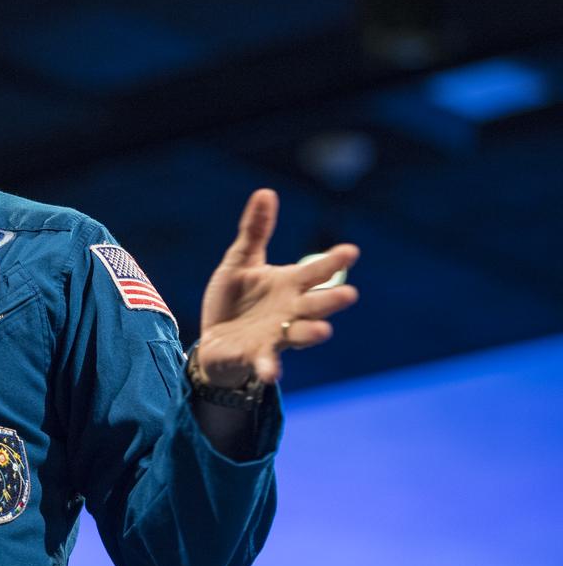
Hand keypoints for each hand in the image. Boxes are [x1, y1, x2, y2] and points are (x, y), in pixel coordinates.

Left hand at [197, 189, 359, 386]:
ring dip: (311, 333)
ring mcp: (276, 335)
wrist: (214, 338)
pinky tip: (271, 372)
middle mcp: (290, 311)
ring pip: (299, 334)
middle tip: (348, 293)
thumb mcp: (241, 261)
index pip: (315, 272)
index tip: (351, 251)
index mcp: (289, 285)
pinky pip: (265, 361)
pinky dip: (269, 366)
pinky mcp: (255, 355)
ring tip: (323, 330)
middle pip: (315, 304)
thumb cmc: (235, 299)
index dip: (333, 262)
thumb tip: (266, 192)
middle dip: (330, 300)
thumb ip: (255, 231)